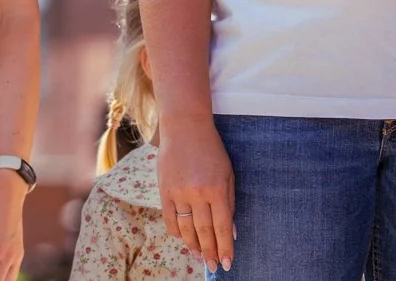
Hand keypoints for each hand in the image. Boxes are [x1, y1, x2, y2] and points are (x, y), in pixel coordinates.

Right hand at [157, 118, 234, 273]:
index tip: (228, 262)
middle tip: (215, 267)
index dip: (225, 247)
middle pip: (204, 232)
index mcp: (217, 189)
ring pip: (186, 230)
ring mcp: (179, 193)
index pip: (222, 227)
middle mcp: (198, 194)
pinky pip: (170, 220)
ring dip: (194, 247)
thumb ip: (230, 202)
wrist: (185, 127)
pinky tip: (184, 240)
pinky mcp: (164, 192)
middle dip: (211, 253)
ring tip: (200, 257)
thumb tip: (230, 232)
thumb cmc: (212, 149)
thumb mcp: (228, 173)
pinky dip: (177, 233)